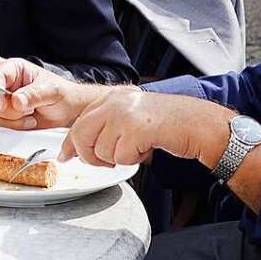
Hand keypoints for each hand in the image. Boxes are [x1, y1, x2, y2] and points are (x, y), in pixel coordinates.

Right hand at [0, 58, 109, 129]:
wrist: (69, 113)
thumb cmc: (63, 95)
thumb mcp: (52, 91)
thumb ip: (34, 94)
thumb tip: (16, 101)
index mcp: (14, 70)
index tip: (2, 104)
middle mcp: (4, 85)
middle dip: (7, 111)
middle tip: (28, 112)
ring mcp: (1, 103)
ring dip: (10, 122)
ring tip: (30, 119)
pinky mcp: (2, 120)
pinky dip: (9, 130)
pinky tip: (26, 125)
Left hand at [60, 91, 230, 167]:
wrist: (195, 123)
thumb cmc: (167, 123)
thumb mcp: (132, 116)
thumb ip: (107, 126)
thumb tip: (79, 149)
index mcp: (113, 98)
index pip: (80, 121)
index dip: (70, 143)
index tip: (65, 156)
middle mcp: (115, 102)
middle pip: (82, 136)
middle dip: (90, 156)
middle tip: (107, 162)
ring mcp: (124, 114)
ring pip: (101, 151)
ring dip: (119, 158)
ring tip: (138, 148)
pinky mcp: (135, 129)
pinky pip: (120, 156)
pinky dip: (133, 160)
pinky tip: (146, 148)